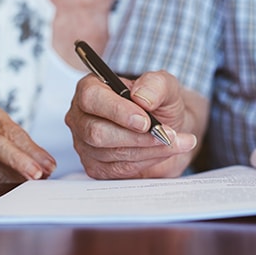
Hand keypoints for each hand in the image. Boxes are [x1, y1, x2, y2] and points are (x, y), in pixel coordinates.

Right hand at [0, 105, 56, 181]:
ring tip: (34, 181)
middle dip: (20, 162)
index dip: (32, 150)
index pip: (13, 132)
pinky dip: (6, 185)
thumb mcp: (11, 134)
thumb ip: (28, 148)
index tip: (48, 164)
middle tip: (39, 173)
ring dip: (17, 177)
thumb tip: (48, 165)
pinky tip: (18, 186)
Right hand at [65, 70, 199, 178]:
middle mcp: (82, 116)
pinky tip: (163, 151)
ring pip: (110, 153)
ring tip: (173, 141)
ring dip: (148, 149)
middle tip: (167, 135)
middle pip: (97, 132)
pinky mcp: (96, 167)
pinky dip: (146, 161)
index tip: (145, 121)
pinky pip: (118, 169)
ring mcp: (85, 144)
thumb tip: (142, 98)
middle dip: (137, 136)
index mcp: (91, 88)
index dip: (117, 111)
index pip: (91, 98)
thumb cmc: (159, 103)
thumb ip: (155, 84)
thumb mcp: (164, 85)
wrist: (167, 127)